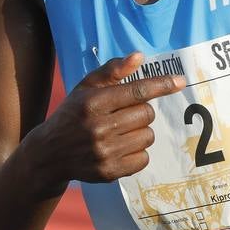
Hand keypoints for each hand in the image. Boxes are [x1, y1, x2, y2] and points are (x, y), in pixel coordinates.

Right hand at [17, 53, 181, 195]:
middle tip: (123, 114)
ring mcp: (104, 152)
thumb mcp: (86, 87)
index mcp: (92, 102)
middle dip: (140, 111)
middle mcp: (98, 128)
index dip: (161, 85)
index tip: (180, 81)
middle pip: (146, 114)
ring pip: (148, 136)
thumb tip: (139, 57)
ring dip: (139, 132)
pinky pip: (144, 158)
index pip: (136, 91)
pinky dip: (137, 152)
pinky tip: (119, 148)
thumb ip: (112, 70)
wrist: (49, 154)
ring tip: (119, 132)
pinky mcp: (109, 172)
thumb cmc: (73, 114)